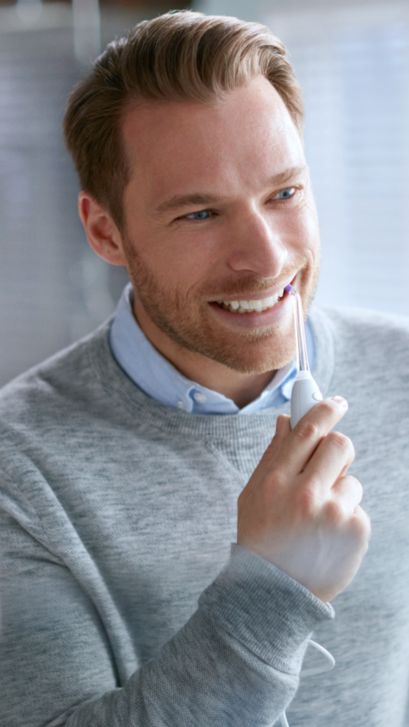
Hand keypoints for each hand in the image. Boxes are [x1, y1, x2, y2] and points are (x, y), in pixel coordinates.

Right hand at [237, 397, 370, 601]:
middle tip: (330, 460)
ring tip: (319, 517)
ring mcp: (333, 513)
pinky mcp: (355, 531)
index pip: (308, 430)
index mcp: (277, 481)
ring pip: (351, 479)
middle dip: (337, 448)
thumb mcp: (253, 495)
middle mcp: (306, 493)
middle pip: (339, 445)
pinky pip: (357, 507)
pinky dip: (346, 516)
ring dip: (339, 490)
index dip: (324, 409)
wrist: (274, 594)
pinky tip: (327, 535)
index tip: (335, 402)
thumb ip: (271, 455)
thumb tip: (287, 421)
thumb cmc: (260, 539)